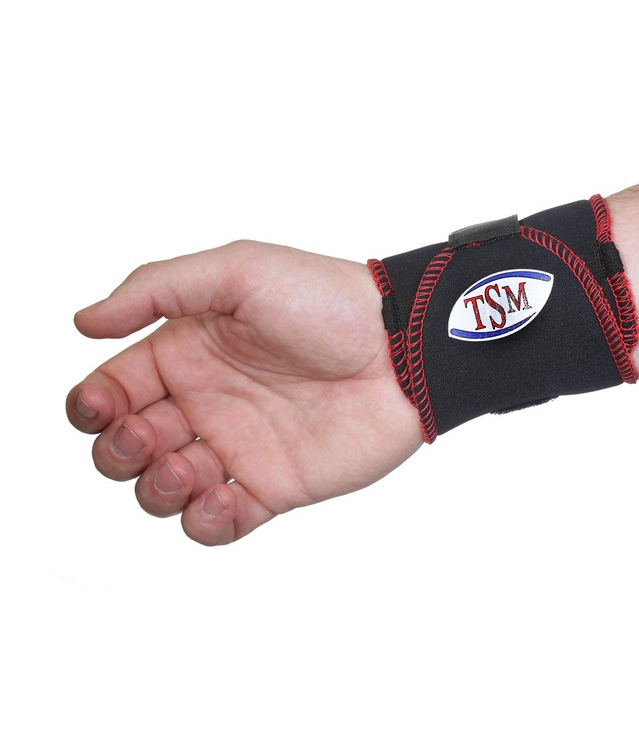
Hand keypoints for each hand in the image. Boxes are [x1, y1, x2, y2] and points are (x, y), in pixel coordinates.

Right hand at [66, 241, 423, 544]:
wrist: (401, 349)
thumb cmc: (326, 301)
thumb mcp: (238, 270)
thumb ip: (156, 289)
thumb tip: (83, 323)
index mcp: (188, 350)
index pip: (114, 388)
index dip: (93, 405)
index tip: (104, 407)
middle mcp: (207, 400)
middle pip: (128, 444)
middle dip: (118, 451)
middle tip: (148, 436)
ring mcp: (240, 445)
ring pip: (164, 488)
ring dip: (155, 490)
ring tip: (187, 467)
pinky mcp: (275, 484)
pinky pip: (220, 521)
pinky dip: (204, 521)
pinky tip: (222, 496)